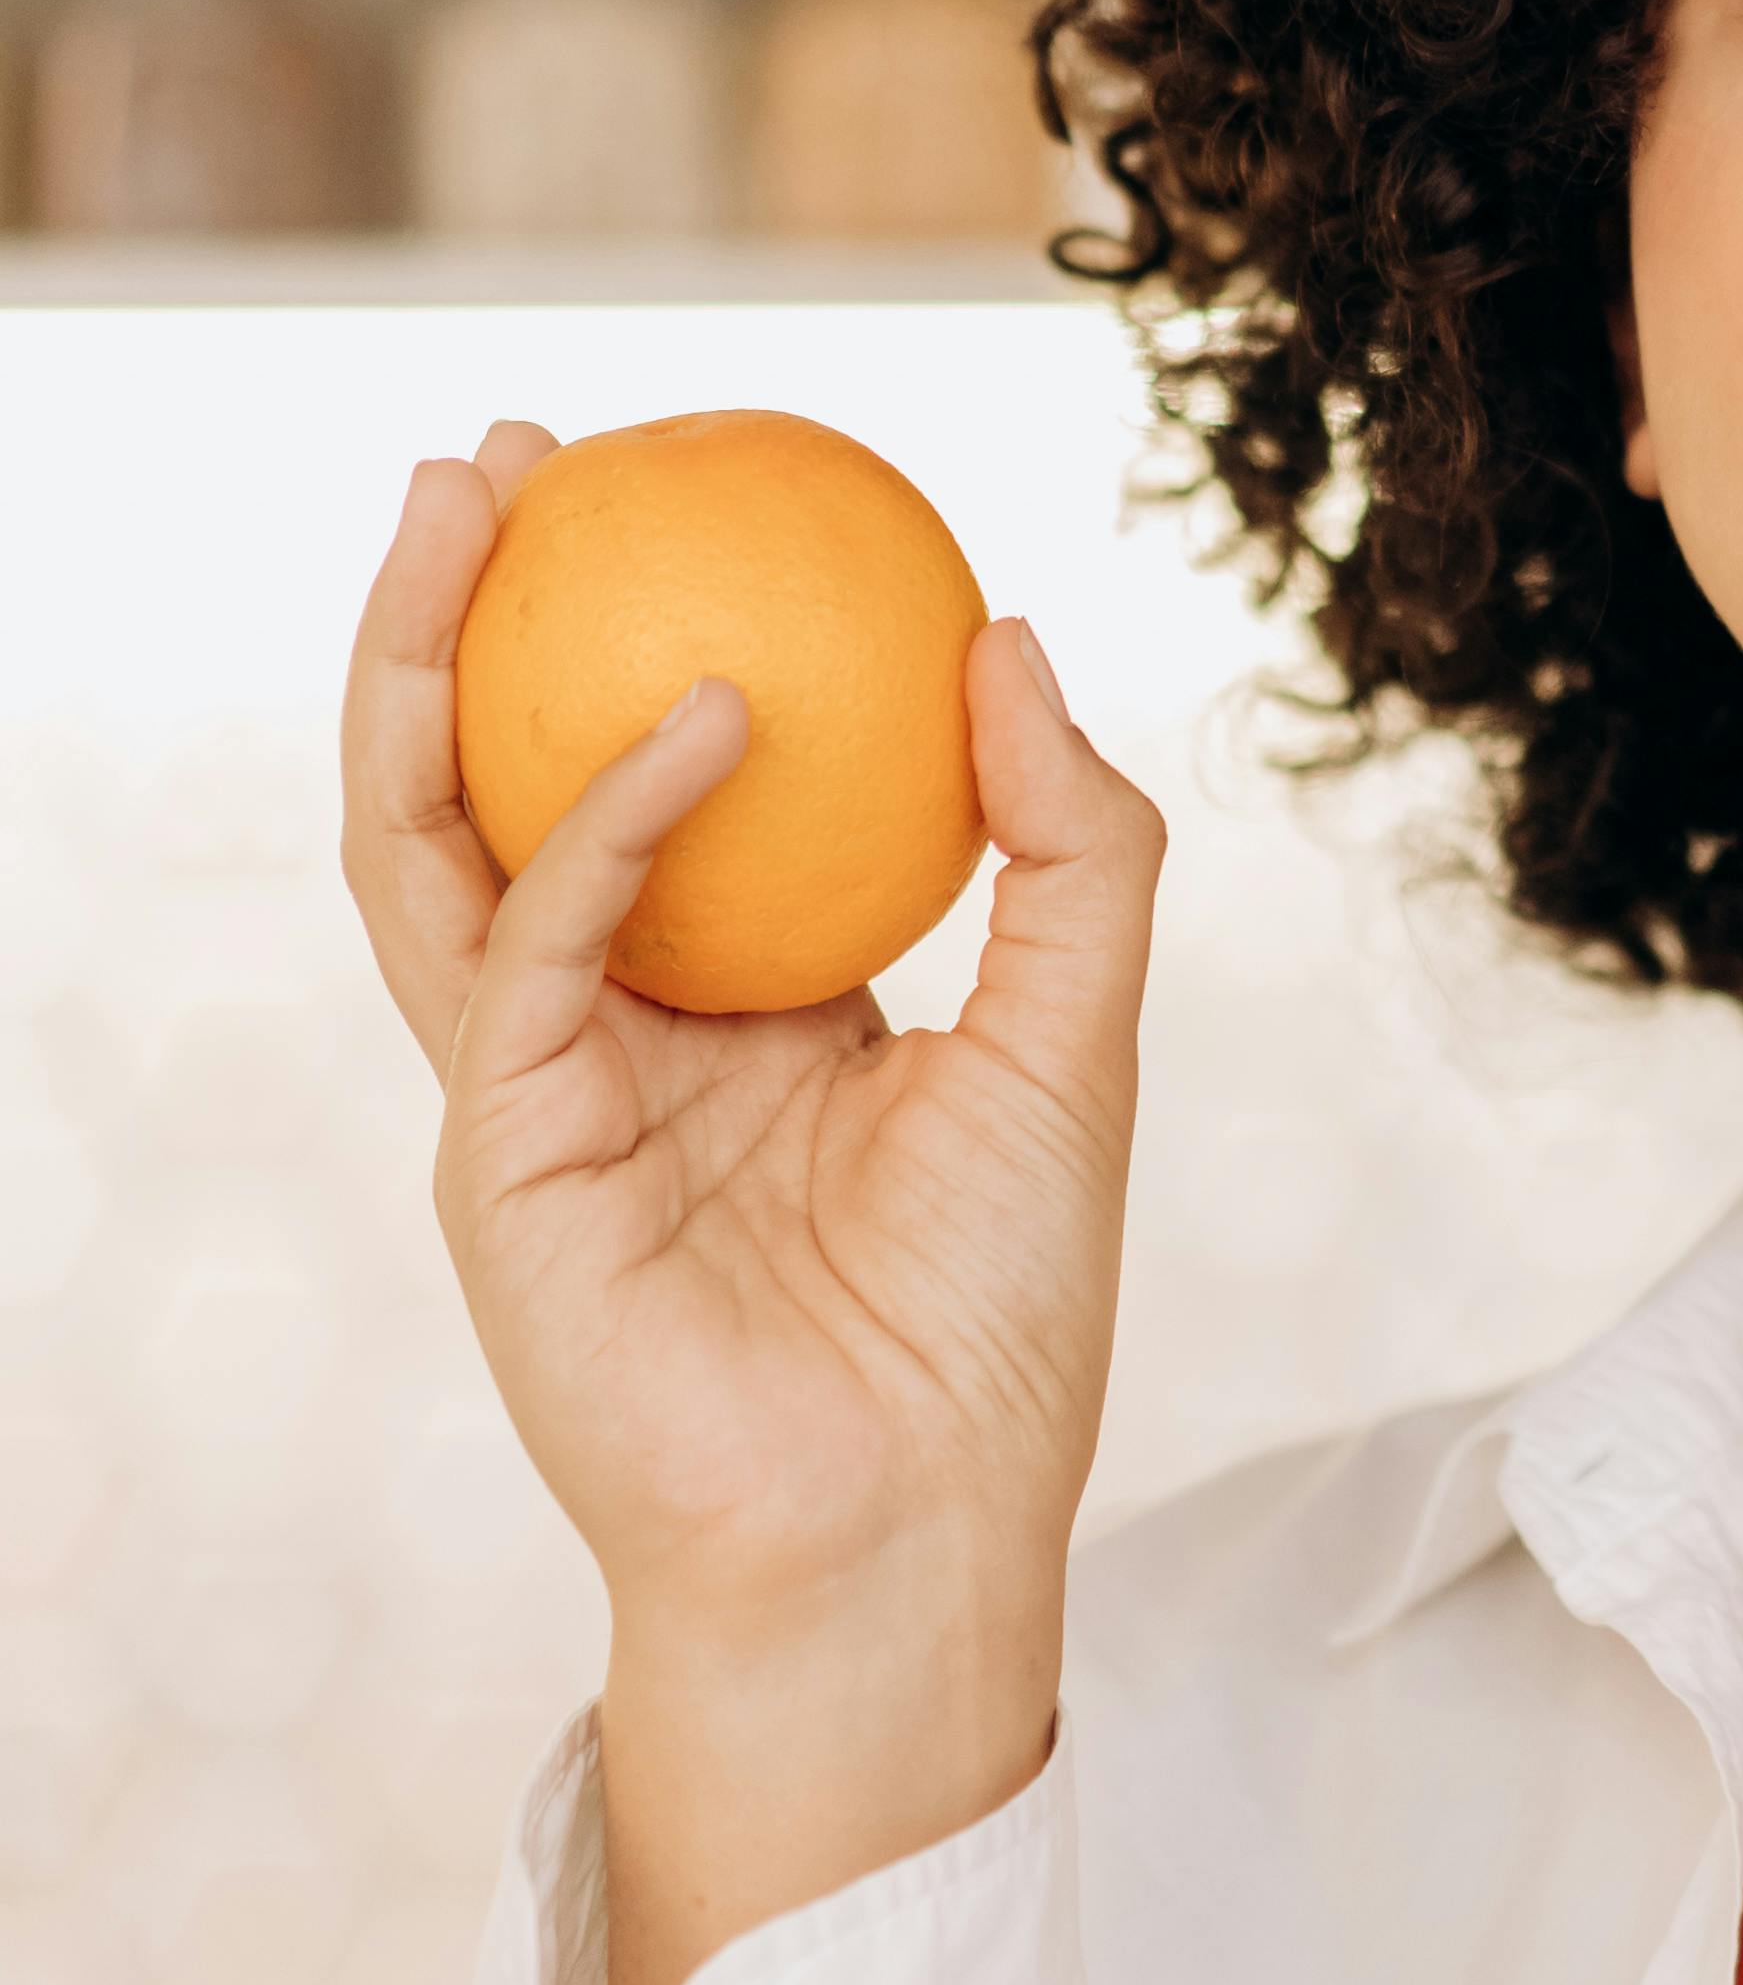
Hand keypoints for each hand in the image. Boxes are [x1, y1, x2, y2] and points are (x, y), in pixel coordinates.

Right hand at [341, 426, 1163, 1697]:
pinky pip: (532, 945)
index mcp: (731, 1018)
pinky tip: (695, 714)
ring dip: (424, 667)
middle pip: (489, 787)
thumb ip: (1066, 850)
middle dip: (456, 615)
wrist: (920, 1529)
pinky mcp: (510, 1155)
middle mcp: (612, 1042)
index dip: (626, 643)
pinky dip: (604, 817)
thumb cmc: (998, 1322)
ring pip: (432, 842)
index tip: (665, 493)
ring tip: (459, 506)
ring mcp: (540, 1096)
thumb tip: (1009, 636)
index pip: (646, 794)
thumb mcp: (1075, 1042)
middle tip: (496, 455)